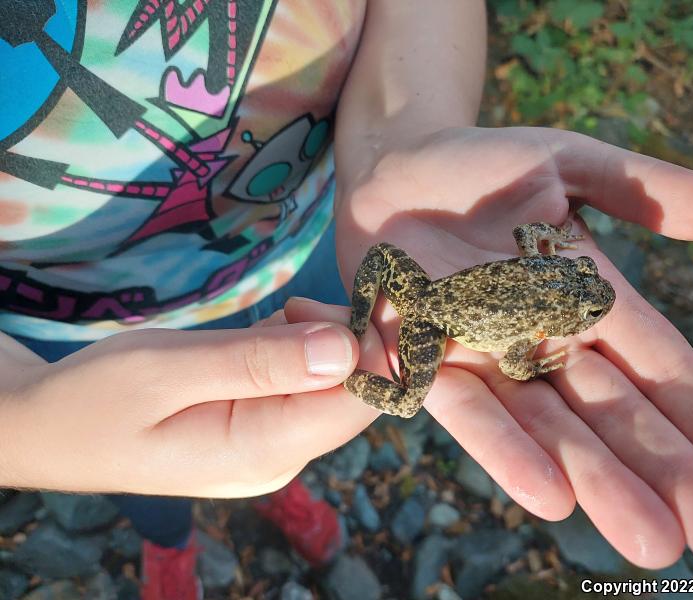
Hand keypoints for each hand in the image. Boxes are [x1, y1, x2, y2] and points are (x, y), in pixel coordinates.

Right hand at [0, 301, 382, 496]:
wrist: (52, 429)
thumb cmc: (97, 396)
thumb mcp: (169, 368)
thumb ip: (259, 360)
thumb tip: (347, 348)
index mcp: (264, 450)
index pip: (360, 402)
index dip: (372, 347)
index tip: (342, 301)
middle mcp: (282, 459)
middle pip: (354, 395)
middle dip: (343, 340)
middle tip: (292, 307)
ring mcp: (275, 450)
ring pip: (333, 387)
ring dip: (318, 343)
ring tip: (273, 320)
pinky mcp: (265, 433)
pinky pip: (306, 387)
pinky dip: (297, 353)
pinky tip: (264, 340)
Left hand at [333, 126, 692, 577]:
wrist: (395, 168)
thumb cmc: (483, 167)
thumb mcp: (568, 163)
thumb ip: (640, 188)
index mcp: (591, 302)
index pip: (669, 374)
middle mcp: (547, 342)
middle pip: (623, 419)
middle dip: (680, 482)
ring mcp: (487, 355)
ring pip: (555, 429)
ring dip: (602, 485)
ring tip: (656, 544)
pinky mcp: (425, 355)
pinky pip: (470, 408)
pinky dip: (507, 450)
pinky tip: (552, 498)